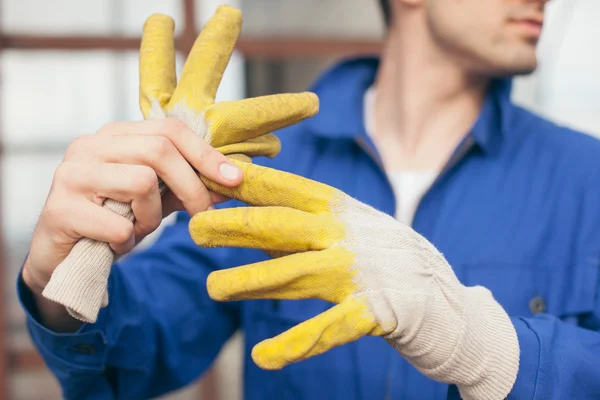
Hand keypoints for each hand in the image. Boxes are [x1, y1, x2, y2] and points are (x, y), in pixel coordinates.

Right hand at [23, 118, 239, 295]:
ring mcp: (70, 174)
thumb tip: (232, 180)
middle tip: (202, 214)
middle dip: (192, 186)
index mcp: (114, 136)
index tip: (234, 179)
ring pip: (141, 182)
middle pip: (159, 150)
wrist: (62, 259)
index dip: (206, 153)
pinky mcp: (60, 209)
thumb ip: (187, 186)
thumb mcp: (155, 201)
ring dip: (150, 217)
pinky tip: (114, 244)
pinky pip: (118, 225)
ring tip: (136, 229)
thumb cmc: (111, 222)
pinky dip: (127, 241)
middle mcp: (89, 145)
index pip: (169, 129)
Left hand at [190, 161, 519, 399]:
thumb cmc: (389, 261)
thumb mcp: (350, 231)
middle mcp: (348, 238)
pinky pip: (328, 329)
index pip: (290, 191)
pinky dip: (296, 343)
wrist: (448, 303)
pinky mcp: (374, 314)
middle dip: (239, 226)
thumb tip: (248, 220)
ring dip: (253, 282)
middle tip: (194, 228)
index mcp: (342, 213)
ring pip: (297, 275)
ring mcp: (361, 275)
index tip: (213, 174)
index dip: (250, 183)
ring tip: (213, 288)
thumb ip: (304, 227)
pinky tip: (265, 357)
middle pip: (285, 228)